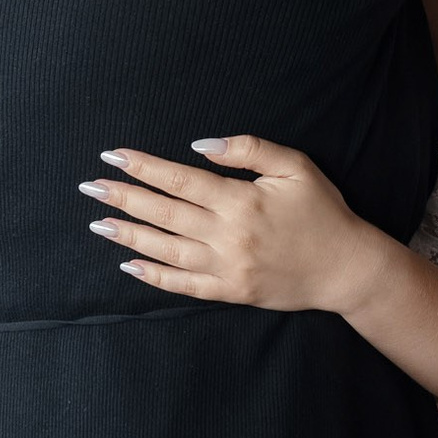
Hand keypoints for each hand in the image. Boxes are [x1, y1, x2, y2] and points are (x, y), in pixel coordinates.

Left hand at [81, 137, 388, 313]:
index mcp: (241, 200)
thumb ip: (249, 149)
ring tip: (99, 222)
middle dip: (124, 197)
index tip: (113, 156)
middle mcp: (228, 235)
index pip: (180, 179)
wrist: (346, 268)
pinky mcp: (230, 291)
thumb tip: (200, 145)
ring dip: (130, 234)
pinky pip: (184, 285)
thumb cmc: (323, 211)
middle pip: (165, 213)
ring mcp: (227, 268)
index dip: (143, 167)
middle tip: (91, 186)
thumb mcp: (296, 166)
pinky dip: (155, 276)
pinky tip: (130, 264)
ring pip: (166, 250)